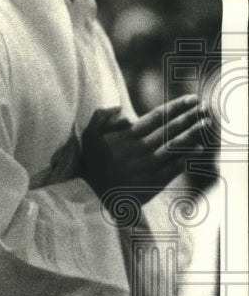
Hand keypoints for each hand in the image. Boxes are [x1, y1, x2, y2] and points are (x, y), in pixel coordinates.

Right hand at [81, 95, 209, 201]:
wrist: (94, 196)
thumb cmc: (92, 164)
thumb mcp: (88, 137)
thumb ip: (100, 118)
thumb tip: (120, 108)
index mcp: (127, 136)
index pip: (157, 117)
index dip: (176, 107)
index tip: (191, 99)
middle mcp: (141, 149)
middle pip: (170, 129)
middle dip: (189, 117)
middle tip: (205, 108)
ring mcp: (149, 165)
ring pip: (175, 146)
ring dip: (193, 133)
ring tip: (206, 123)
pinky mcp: (154, 181)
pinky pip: (174, 167)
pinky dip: (186, 156)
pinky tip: (198, 148)